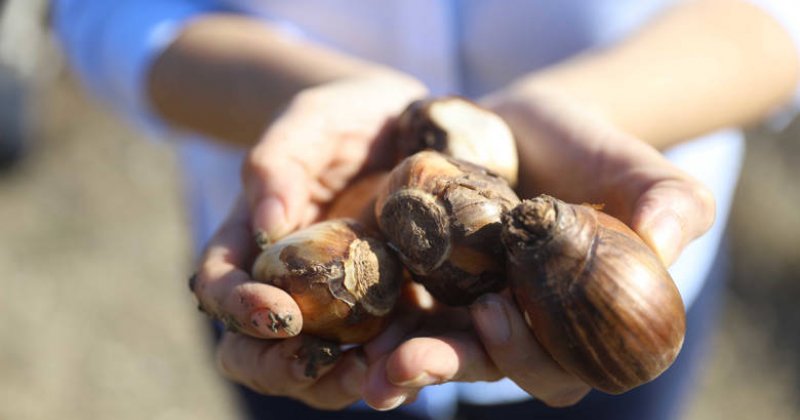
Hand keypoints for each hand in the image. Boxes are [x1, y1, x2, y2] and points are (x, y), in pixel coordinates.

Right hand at [189, 73, 425, 408]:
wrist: (404, 124)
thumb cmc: (344, 117)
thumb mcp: (311, 121)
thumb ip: (278, 162)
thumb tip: (267, 225)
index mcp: (251, 241)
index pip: (220, 287)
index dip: (239, 309)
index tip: (280, 313)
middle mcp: (287, 283)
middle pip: (258, 349)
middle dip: (285, 368)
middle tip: (329, 363)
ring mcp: (337, 303)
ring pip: (318, 367)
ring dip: (342, 381)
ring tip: (380, 375)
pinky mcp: (387, 309)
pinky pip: (381, 352)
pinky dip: (394, 365)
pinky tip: (419, 360)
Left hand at [364, 87, 715, 407]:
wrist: (530, 126)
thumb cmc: (593, 151)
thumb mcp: (639, 168)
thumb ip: (669, 203)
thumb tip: (664, 240)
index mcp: (579, 325)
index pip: (562, 365)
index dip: (530, 354)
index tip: (496, 312)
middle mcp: (525, 330)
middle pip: (490, 367)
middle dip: (448, 368)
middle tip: (405, 362)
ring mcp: (472, 313)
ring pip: (440, 350)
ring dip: (401, 364)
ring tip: (363, 367)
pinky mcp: (431, 287)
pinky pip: (402, 313)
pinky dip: (377, 325)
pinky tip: (347, 329)